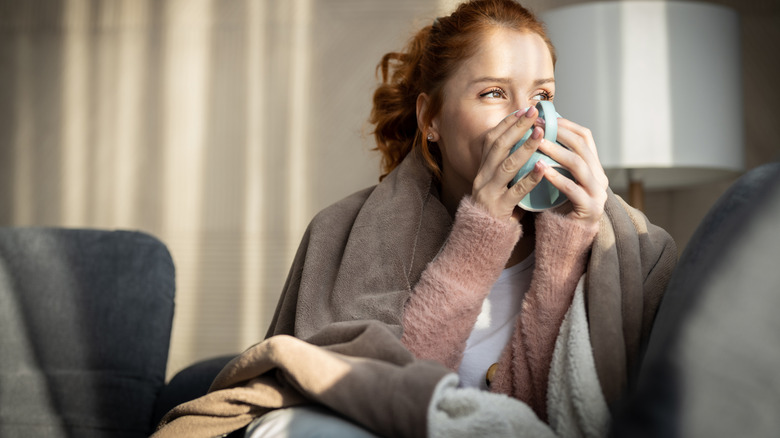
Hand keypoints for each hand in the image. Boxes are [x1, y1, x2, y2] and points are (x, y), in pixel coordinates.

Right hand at [471, 106, 545, 222]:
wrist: (483, 238)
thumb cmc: (498, 208)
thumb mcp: (499, 183)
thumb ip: (509, 165)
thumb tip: (528, 142)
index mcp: (483, 169)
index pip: (492, 139)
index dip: (507, 123)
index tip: (523, 109)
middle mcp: (482, 177)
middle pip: (498, 146)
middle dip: (516, 127)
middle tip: (533, 112)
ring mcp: (489, 193)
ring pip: (506, 166)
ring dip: (524, 148)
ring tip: (540, 134)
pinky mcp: (499, 209)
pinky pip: (515, 192)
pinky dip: (530, 178)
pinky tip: (543, 168)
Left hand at [536, 117, 608, 224]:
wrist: (567, 238)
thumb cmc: (559, 205)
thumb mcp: (561, 178)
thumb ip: (556, 159)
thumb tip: (538, 132)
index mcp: (594, 167)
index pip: (585, 137)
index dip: (566, 125)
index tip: (545, 116)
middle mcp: (600, 177)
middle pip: (582, 147)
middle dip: (559, 134)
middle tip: (538, 126)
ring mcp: (598, 194)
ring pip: (578, 165)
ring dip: (557, 152)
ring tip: (538, 144)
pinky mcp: (590, 209)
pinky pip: (572, 189)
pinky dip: (556, 177)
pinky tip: (541, 168)